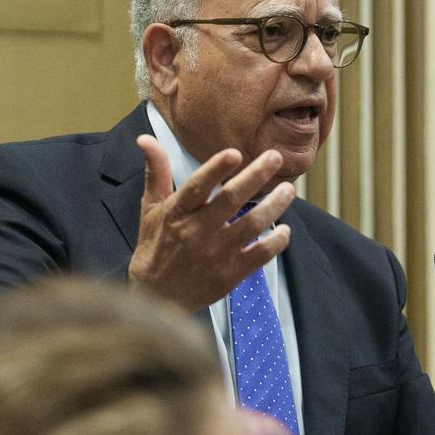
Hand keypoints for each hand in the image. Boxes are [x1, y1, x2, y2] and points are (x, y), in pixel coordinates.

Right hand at [127, 134, 294, 311]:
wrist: (156, 297)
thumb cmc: (155, 247)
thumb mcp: (150, 209)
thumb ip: (156, 172)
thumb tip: (146, 138)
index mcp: (177, 213)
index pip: (197, 187)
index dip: (216, 169)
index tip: (235, 153)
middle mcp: (197, 232)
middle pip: (231, 200)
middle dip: (256, 176)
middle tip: (275, 158)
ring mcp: (216, 254)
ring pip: (252, 225)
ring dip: (274, 205)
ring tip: (289, 190)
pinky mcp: (230, 274)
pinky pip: (261, 255)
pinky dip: (277, 241)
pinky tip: (284, 229)